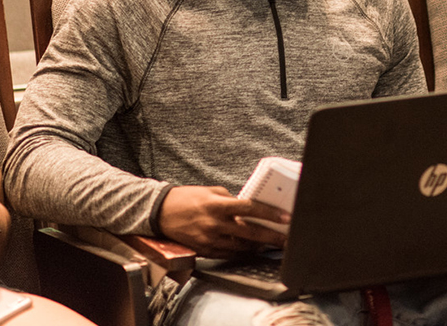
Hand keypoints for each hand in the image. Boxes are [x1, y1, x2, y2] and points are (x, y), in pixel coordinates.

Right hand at [156, 186, 289, 255]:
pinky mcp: (204, 250)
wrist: (160, 212)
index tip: (285, 218)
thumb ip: (231, 200)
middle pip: (250, 232)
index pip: (250, 209)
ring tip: (272, 244)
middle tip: (286, 239)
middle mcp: (215, 224)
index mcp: (218, 205)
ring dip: (258, 246)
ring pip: (241, 246)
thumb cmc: (187, 198)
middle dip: (271, 236)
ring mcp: (209, 239)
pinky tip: (252, 250)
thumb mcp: (211, 192)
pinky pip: (228, 254)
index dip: (270, 214)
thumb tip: (249, 208)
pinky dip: (242, 252)